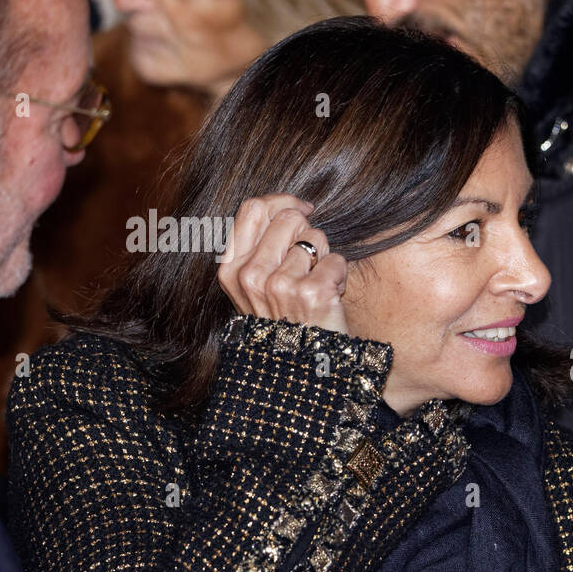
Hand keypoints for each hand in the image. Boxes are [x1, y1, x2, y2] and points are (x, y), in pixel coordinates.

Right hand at [216, 194, 348, 334]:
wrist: (303, 369)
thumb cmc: (285, 324)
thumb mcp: (256, 289)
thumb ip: (260, 249)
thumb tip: (286, 206)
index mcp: (232, 270)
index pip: (252, 209)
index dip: (283, 202)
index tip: (303, 209)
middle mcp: (250, 276)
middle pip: (288, 218)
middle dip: (308, 235)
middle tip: (309, 266)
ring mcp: (279, 285)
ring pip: (315, 237)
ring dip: (324, 259)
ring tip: (318, 287)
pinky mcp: (311, 293)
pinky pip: (336, 260)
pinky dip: (340, 276)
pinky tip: (330, 299)